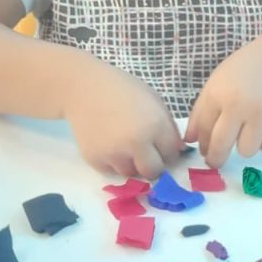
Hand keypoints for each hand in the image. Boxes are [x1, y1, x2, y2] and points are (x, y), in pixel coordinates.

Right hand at [62, 55, 183, 177]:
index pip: (172, 155)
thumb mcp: (153, 100)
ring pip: (131, 174)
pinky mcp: (95, 159)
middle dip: (153, 165)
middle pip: (153, 172)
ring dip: (132, 164)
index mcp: (155, 126)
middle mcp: (136, 143)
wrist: (83, 88)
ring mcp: (114, 153)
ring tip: (124, 144)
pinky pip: (111, 171)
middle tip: (146, 153)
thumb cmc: (122, 90)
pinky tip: (109, 143)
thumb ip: (168, 127)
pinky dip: (113, 162)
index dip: (168, 152)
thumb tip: (177, 151)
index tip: (162, 147)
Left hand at [184, 36, 261, 168]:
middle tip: (218, 160)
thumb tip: (189, 141)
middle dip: (217, 159)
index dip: (203, 146)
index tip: (207, 151)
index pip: (203, 131)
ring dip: (246, 146)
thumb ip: (200, 113)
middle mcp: (239, 104)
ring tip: (250, 130)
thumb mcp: (215, 85)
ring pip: (247, 151)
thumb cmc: (242, 73)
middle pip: (221, 147)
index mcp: (218, 94)